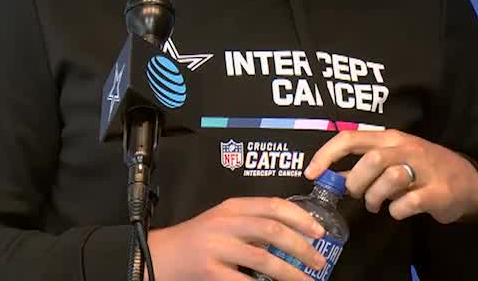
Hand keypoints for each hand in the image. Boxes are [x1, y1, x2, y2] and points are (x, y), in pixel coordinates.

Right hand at [148, 196, 328, 280]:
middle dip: (302, 246)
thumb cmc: (193, 240)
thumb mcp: (221, 221)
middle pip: (273, 230)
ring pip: (264, 258)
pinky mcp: (209, 271)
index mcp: (231, 207)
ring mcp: (216, 248)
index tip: (318, 230)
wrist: (158, 255)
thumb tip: (291, 233)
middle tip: (318, 260)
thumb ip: (250, 223)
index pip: (273, 205)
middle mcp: (225, 223)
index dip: (300, 217)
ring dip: (291, 273)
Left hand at [304, 130, 477, 223]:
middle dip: (356, 182)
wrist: (467, 180)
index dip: (326, 155)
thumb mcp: (393, 157)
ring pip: (389, 179)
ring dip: (375, 197)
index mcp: (390, 137)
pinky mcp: (438, 192)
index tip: (310, 173)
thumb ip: (363, 163)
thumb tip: (329, 173)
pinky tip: (398, 211)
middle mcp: (406, 148)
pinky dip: (397, 211)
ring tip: (377, 204)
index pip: (350, 138)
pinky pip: (408, 203)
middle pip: (371, 160)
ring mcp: (424, 169)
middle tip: (358, 195)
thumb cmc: (422, 167)